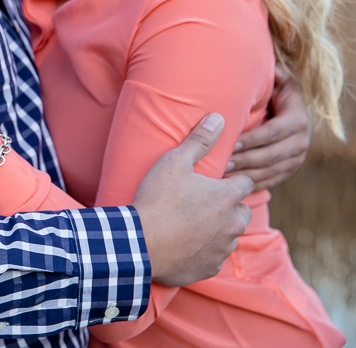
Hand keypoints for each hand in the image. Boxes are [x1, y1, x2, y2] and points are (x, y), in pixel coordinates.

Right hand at [133, 113, 253, 285]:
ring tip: (192, 223)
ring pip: (229, 236)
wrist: (140, 243)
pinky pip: (213, 258)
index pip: (245, 183)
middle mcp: (233, 224)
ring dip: (218, 229)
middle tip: (202, 202)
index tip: (215, 181)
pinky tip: (185, 244)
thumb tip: (218, 117)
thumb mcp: (174, 162)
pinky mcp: (210, 268)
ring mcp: (222, 248)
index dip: (231, 180)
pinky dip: (204, 251)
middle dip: (228, 207)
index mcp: (228, 196)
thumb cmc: (158, 199)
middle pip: (241, 211)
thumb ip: (199, 140)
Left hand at [226, 64, 310, 190]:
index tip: (232, 142)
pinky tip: (234, 185)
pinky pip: (271, 180)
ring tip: (224, 176)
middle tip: (222, 163)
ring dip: (246, 175)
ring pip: (271, 171)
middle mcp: (301, 142)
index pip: (273, 132)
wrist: (292, 112)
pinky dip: (253, 184)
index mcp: (298, 120)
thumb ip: (275, 73)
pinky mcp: (289, 170)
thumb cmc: (278, 92)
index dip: (253, 139)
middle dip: (245, 160)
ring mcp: (297, 159)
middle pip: (271, 155)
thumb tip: (270, 65)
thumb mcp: (281, 80)